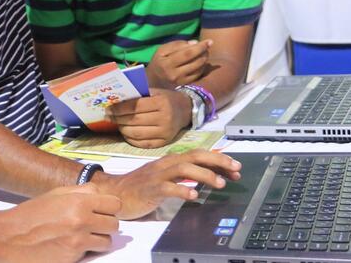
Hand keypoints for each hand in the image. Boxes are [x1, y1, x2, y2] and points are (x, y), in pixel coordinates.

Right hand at [0, 184, 120, 262]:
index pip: (115, 204)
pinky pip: (90, 254)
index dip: (110, 207)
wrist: (9, 237)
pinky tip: (70, 245)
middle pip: (114, 225)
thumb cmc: (31, 214)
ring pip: (107, 242)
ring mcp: (78, 242)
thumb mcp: (56, 194)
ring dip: (98, 239)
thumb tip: (100, 193)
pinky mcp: (73, 258)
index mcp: (79, 202)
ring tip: (82, 236)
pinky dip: (84, 251)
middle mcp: (82, 221)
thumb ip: (81, 191)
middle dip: (105, 224)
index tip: (103, 210)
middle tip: (92, 224)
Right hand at [96, 150, 241, 218]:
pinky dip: (182, 189)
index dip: (219, 159)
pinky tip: (194, 195)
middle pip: (195, 156)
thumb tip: (209, 177)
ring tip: (220, 183)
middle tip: (235, 169)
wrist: (115, 193)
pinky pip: (168, 187)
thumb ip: (184, 176)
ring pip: (183, 168)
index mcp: (172, 161)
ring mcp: (158, 175)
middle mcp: (166, 164)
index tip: (236, 167)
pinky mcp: (150, 188)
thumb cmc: (142, 187)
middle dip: (217, 161)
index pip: (199, 155)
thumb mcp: (166, 178)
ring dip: (204, 174)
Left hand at [108, 87, 191, 147]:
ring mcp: (165, 133)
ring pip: (136, 134)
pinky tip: (125, 132)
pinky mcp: (164, 143)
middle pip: (134, 121)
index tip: (108, 108)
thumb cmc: (166, 98)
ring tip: (117, 124)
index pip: (135, 106)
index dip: (119, 108)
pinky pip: (142, 144)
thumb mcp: (155, 91)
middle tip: (108, 116)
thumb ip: (138, 95)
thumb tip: (116, 101)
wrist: (185, 110)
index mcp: (161, 102)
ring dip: (122, 129)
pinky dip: (130, 139)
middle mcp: (164, 118)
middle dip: (118, 119)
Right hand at [145, 39, 211, 88]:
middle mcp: (174, 75)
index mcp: (167, 63)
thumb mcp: (162, 50)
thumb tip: (195, 43)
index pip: (188, 53)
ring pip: (199, 69)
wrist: (153, 80)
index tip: (209, 41)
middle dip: (204, 53)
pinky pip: (198, 75)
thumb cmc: (159, 62)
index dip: (200, 47)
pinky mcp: (185, 87)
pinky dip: (202, 67)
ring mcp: (180, 83)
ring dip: (205, 60)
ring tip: (204, 53)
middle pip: (196, 62)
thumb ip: (177, 45)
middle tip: (207, 47)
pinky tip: (201, 62)